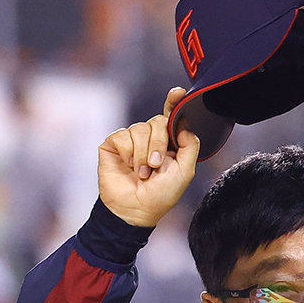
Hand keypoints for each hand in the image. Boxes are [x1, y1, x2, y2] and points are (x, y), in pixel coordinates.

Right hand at [97, 88, 198, 226]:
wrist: (136, 209)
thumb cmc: (161, 195)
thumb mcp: (184, 172)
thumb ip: (190, 147)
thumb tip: (185, 125)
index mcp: (168, 143)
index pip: (171, 116)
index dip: (174, 102)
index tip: (177, 93)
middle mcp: (150, 138)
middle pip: (157, 121)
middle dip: (158, 143)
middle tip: (155, 165)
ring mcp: (131, 140)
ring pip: (140, 128)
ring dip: (143, 154)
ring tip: (142, 172)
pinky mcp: (114, 144)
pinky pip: (123, 136)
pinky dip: (128, 153)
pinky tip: (128, 166)